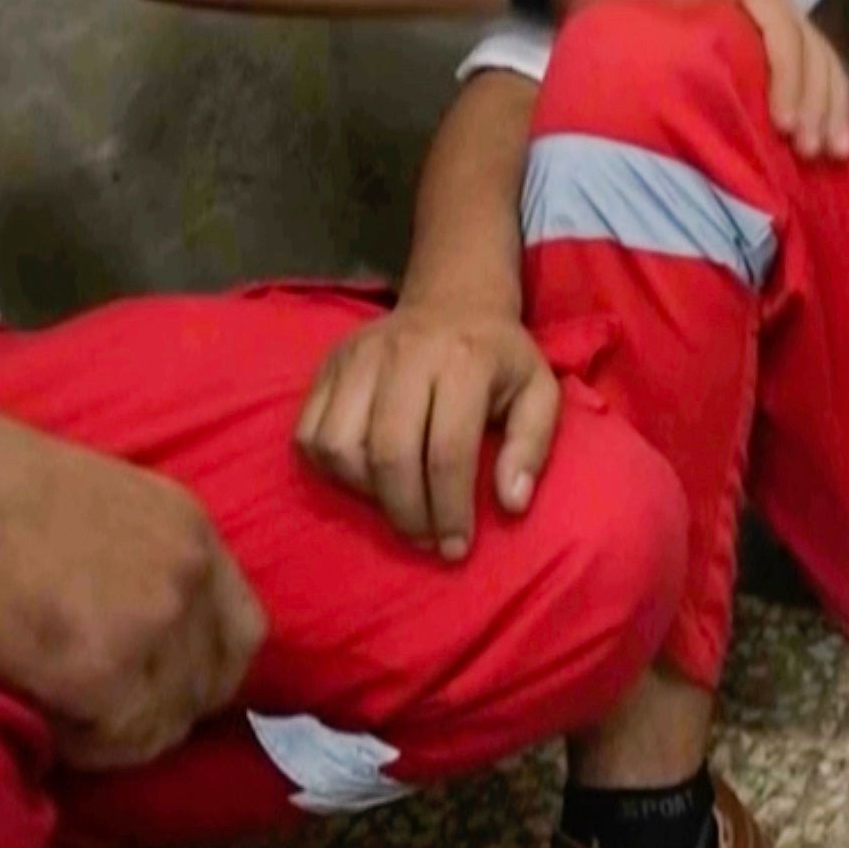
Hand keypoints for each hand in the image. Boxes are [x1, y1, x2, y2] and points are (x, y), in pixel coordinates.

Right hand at [0, 389, 266, 770]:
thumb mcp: (93, 504)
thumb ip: (135, 559)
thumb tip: (131, 623)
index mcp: (190, 529)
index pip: (243, 632)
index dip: (199, 671)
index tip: (151, 686)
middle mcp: (188, 575)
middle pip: (212, 686)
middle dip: (159, 709)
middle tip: (93, 711)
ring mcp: (153, 625)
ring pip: (163, 726)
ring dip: (111, 731)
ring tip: (50, 706)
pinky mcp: (103, 672)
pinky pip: (112, 741)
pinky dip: (76, 744)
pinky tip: (32, 709)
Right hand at [296, 302, 560, 557]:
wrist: (453, 300)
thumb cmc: (500, 358)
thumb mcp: (538, 392)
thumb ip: (532, 447)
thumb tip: (511, 504)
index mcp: (465, 361)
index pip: (447, 450)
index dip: (450, 508)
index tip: (456, 547)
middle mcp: (404, 354)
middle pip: (389, 453)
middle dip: (406, 512)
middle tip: (426, 540)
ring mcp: (358, 357)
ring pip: (340, 446)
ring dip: (366, 493)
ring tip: (398, 505)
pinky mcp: (328, 365)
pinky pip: (310, 434)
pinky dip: (333, 469)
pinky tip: (367, 479)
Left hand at [557, 0, 848, 159]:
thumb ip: (673, 26)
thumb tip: (712, 71)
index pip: (781, 26)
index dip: (789, 76)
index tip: (782, 124)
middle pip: (810, 47)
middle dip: (818, 101)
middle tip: (812, 150)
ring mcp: (776, 10)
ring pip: (822, 57)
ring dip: (833, 105)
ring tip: (835, 152)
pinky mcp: (774, 32)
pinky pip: (818, 63)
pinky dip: (834, 96)